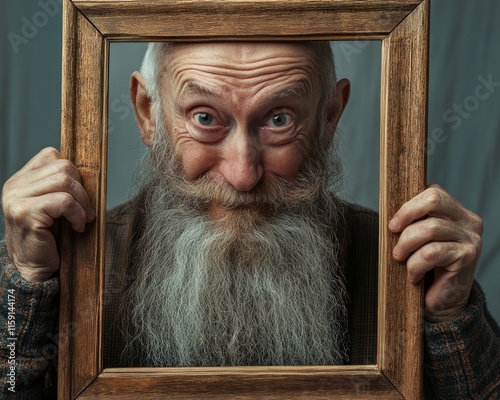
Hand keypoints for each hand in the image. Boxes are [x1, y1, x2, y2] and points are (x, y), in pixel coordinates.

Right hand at [1, 147, 94, 282]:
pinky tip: (77, 227)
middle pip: (63, 166)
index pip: (52, 155)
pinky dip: (78, 214)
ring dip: (83, 202)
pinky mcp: (25, 213)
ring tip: (83, 219)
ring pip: (64, 180)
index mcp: (20, 180)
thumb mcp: (54, 207)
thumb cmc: (49, 239)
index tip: (80, 195)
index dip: (74, 173)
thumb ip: (61, 187)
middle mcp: (14, 186)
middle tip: (87, 211)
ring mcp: (17, 199)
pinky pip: (64, 201)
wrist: (34, 270)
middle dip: (83, 189)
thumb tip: (91, 173)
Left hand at [389, 184, 482, 322]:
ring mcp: (470, 238)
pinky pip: (430, 253)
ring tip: (401, 259)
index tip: (394, 224)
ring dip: (406, 245)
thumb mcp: (419, 240)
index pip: (432, 192)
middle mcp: (468, 221)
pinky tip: (414, 276)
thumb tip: (390, 214)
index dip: (408, 206)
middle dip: (406, 215)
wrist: (443, 302)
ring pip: (429, 228)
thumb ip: (413, 222)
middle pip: (433, 200)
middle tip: (393, 232)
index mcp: (456, 212)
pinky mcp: (466, 257)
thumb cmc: (426, 268)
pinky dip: (415, 265)